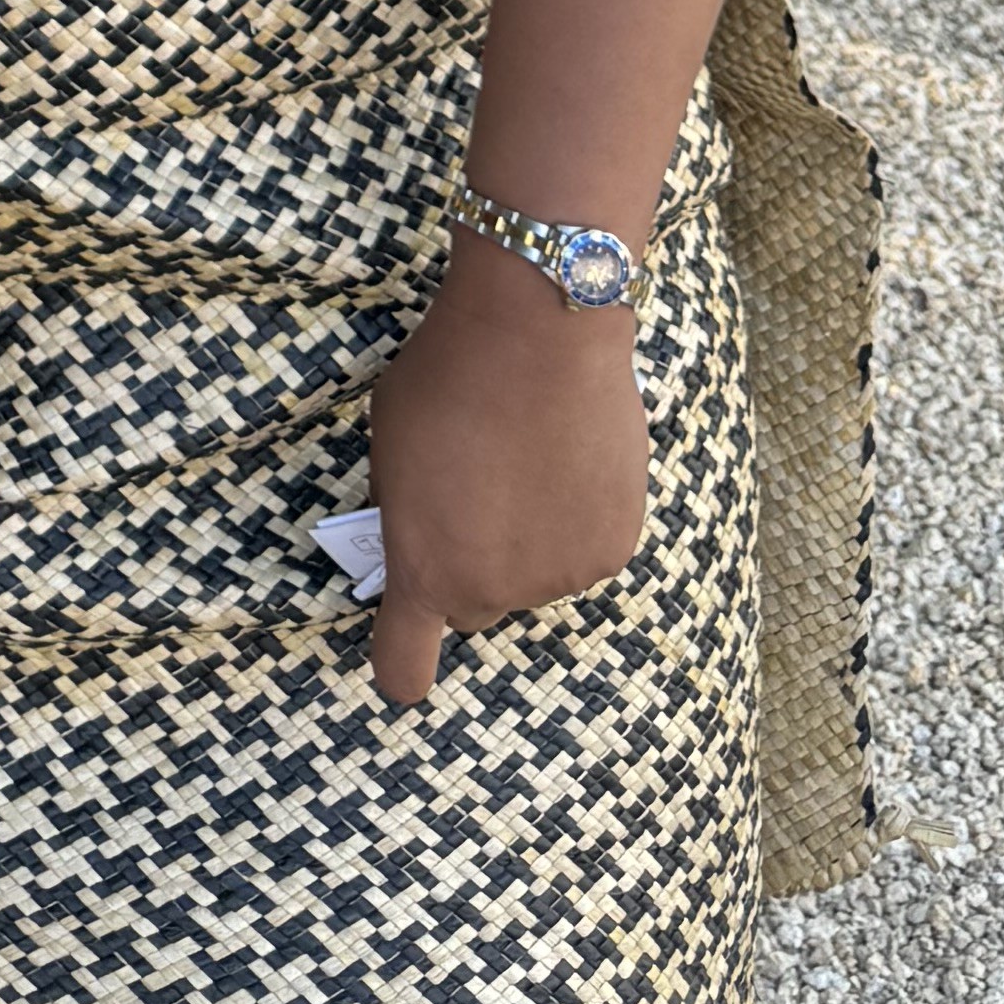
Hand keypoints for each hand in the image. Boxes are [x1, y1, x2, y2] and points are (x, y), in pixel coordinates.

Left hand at [366, 232, 650, 708]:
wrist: (539, 335)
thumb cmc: (447, 377)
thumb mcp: (389, 445)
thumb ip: (404, 508)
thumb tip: (420, 532)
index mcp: (425, 570)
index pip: (404, 667)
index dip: (399, 669)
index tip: (401, 669)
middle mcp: (495, 589)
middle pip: (474, 607)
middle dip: (467, 571)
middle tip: (471, 500)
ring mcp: (560, 575)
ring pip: (533, 577)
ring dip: (526, 541)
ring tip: (527, 463)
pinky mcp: (614, 549)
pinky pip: (580, 550)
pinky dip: (573, 521)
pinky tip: (568, 462)